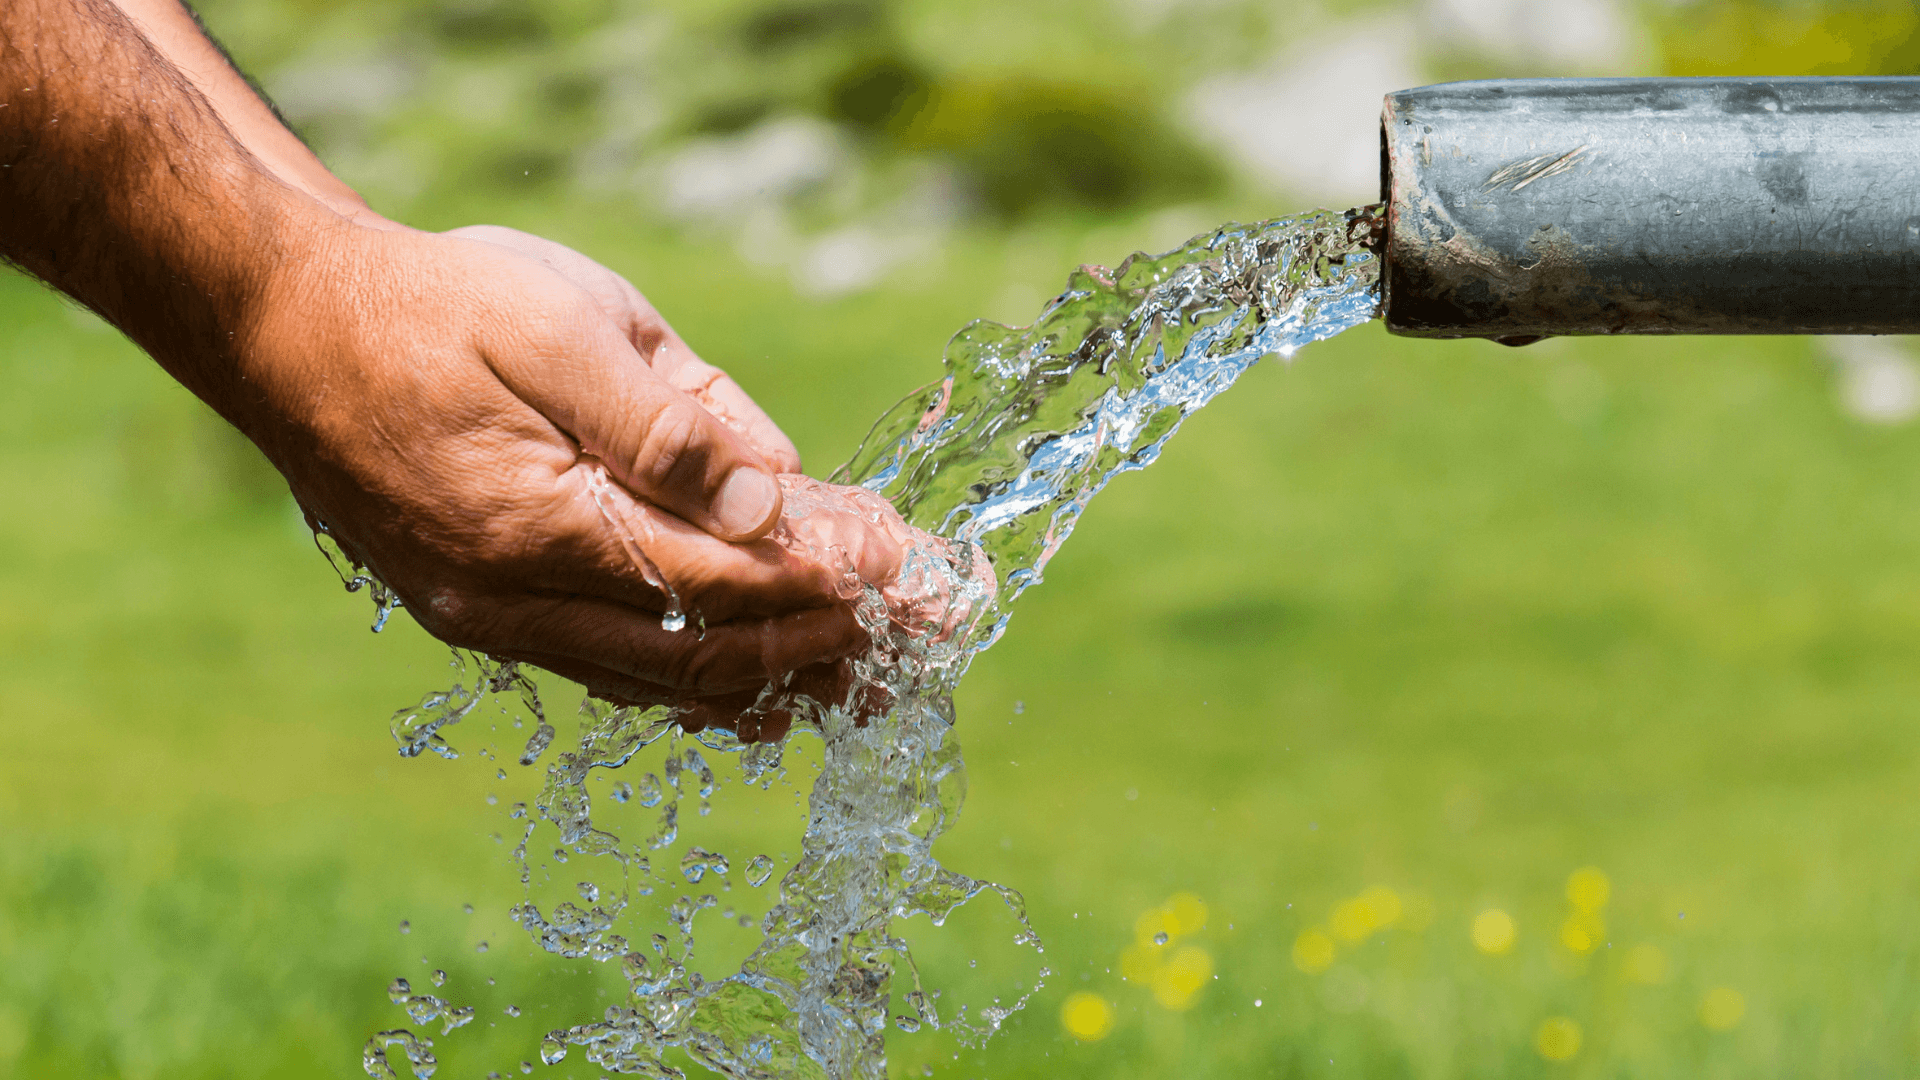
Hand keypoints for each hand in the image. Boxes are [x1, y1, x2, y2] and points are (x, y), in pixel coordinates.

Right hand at [232, 211, 905, 712]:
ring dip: (783, 673)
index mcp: (538, 527)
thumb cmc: (435, 305)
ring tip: (882, 672)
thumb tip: (774, 504)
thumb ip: (668, 423)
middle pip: (708, 653)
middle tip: (933, 631)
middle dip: (831, 639)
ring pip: (669, 681)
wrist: (288, 327)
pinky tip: (774, 681)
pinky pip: (622, 672)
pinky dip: (708, 676)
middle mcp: (516, 604)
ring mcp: (499, 622)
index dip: (829, 580)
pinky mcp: (493, 616)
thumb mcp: (562, 326)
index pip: (723, 583)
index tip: (917, 570)